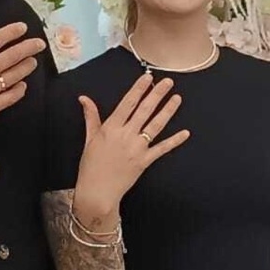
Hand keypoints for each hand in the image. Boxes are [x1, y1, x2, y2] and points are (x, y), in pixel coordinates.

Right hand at [0, 22, 45, 138]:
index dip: (10, 32)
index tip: (22, 28)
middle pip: (10, 56)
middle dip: (28, 48)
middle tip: (39, 44)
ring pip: (14, 76)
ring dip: (26, 67)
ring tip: (33, 62)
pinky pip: (10, 98)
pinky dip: (19, 91)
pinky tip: (22, 86)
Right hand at [72, 74, 189, 224]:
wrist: (97, 192)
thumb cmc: (91, 166)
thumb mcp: (89, 138)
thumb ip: (90, 116)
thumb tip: (84, 98)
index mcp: (111, 128)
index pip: (127, 103)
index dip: (139, 89)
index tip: (147, 77)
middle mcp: (125, 135)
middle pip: (144, 110)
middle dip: (157, 94)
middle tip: (168, 82)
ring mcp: (137, 148)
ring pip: (155, 126)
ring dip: (167, 111)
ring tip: (177, 98)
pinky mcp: (144, 161)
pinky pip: (162, 149)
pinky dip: (174, 141)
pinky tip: (185, 133)